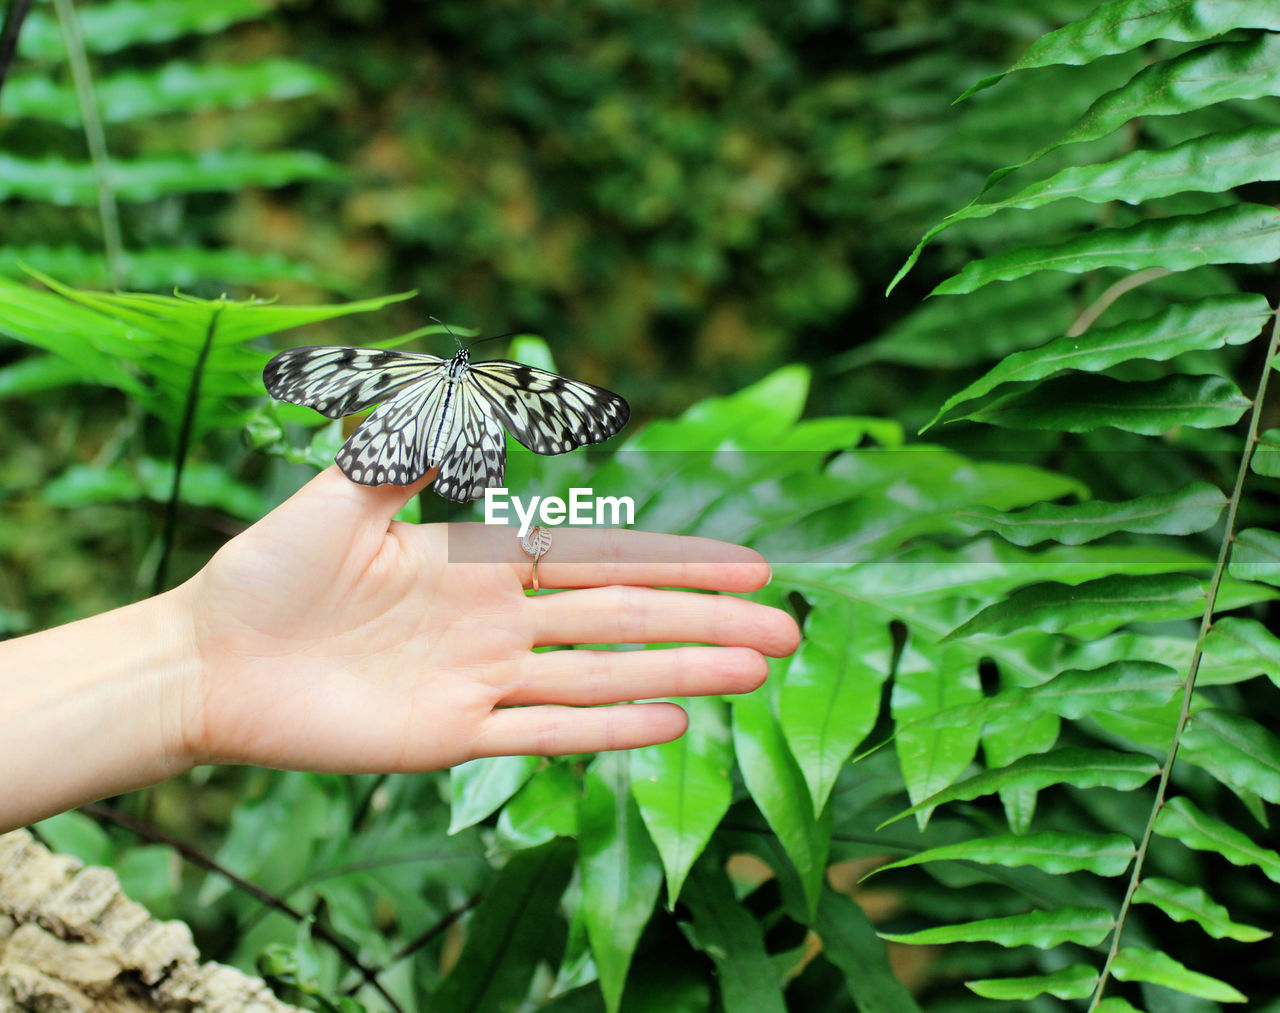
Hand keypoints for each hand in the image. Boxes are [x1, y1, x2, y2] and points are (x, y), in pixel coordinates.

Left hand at [179, 467, 798, 772]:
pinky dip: (607, 730)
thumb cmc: (268, 571)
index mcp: (483, 562)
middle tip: (788, 630)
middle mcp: (498, 623)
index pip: (603, 561)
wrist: (207, 660)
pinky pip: (543, 735)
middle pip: (625, 620)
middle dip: (707, 623)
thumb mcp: (344, 490)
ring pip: (602, 677)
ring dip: (681, 674)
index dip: (679, 563)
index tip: (748, 566)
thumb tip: (471, 386)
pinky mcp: (451, 737)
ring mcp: (481, 683)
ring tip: (756, 676)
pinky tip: (672, 725)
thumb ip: (414, 445)